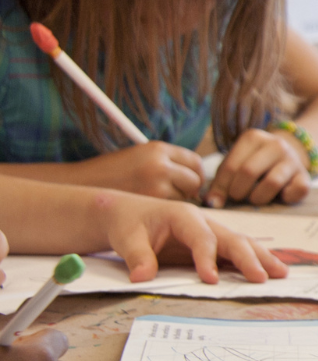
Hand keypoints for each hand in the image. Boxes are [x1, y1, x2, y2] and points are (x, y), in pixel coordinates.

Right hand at [73, 141, 203, 200]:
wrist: (78, 185)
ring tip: (153, 200)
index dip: (194, 174)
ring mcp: (155, 184)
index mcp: (157, 149)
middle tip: (175, 196)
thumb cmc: (110, 174)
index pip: (194, 162)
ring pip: (184, 197)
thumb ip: (166, 163)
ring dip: (176, 201)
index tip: (189, 183)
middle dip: (190, 190)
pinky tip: (147, 208)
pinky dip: (163, 211)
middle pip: (194, 180)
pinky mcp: (149, 203)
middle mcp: (159, 164)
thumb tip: (196, 179)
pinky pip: (169, 209)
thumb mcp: (140, 158)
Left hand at [97, 192, 287, 282]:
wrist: (127, 214)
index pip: (202, 238)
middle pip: (232, 239)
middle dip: (249, 258)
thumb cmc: (128, 224)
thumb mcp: (126, 238)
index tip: (210, 280)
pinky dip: (255, 260)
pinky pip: (237, 251)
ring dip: (261, 258)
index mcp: (184, 216)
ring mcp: (212, 232)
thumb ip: (137, 256)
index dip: (207, 259)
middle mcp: (204, 222)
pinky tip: (269, 271)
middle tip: (262, 278)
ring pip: (242, 243)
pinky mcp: (213, 243)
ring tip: (281, 274)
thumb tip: (142, 278)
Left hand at [205, 129, 310, 207]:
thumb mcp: (235, 164)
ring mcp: (292, 160)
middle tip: (237, 197)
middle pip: (249, 172)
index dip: (220, 187)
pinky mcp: (305, 176)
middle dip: (238, 192)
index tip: (216, 200)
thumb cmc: (253, 163)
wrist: (287, 155)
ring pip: (272, 182)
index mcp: (253, 138)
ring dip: (259, 197)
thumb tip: (211, 203)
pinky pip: (297, 191)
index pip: (231, 166)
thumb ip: (221, 181)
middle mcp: (275, 144)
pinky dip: (286, 198)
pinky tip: (279, 196)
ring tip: (255, 199)